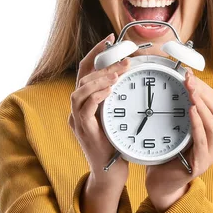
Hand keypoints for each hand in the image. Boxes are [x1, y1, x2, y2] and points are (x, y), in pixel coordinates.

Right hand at [68, 34, 131, 191]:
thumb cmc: (118, 145)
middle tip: (124, 57)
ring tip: (118, 73)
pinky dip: (96, 96)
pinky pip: (84, 109)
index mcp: (86, 103)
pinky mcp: (83, 131)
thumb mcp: (118, 116)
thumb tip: (134, 76)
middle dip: (102, 64)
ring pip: (79, 91)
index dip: (97, 53)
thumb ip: (119, 98)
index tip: (111, 38)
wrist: (110, 173)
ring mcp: (77, 120)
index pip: (86, 71)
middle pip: (82, 77)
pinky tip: (109, 90)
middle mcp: (77, 109)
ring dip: (99, 79)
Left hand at [145, 69, 212, 210]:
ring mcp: (210, 153)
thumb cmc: (166, 154)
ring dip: (202, 105)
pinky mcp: (201, 164)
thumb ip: (179, 112)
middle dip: (203, 92)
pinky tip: (192, 112)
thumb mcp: (174, 129)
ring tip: (192, 91)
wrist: (161, 183)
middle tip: (189, 79)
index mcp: (210, 131)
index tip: (189, 74)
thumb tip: (173, 85)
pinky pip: (202, 141)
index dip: (204, 88)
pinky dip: (198, 125)